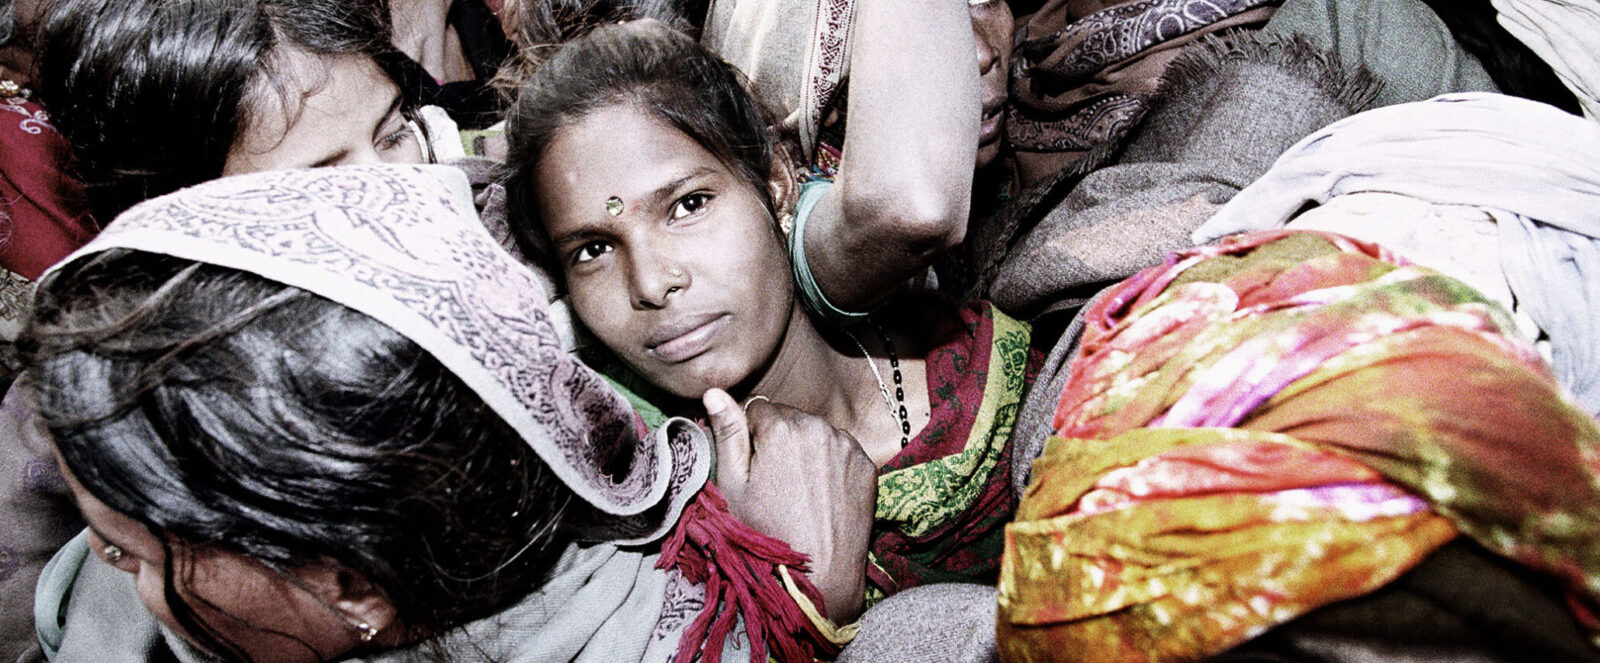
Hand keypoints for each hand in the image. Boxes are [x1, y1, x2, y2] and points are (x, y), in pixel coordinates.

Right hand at [703, 389, 876, 621]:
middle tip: (775, 483)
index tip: (754, 468)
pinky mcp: (866, 464)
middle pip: (789, 418)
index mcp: (781, 427)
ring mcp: (847, 445)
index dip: (751, 437)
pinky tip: (821, 494)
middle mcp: (818, 427)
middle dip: (779, 439)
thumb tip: (713, 391)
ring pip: (816, 432)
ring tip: (799, 491)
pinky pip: (841, 450)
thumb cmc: (765, 533)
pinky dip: (831, 464)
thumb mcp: (733, 486)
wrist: (820, 576)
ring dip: (806, 449)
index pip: (757, 409)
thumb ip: (726, 433)